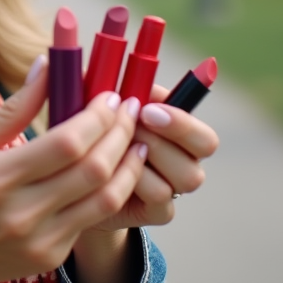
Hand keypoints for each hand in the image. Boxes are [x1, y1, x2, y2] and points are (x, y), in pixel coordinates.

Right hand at [0, 59, 147, 282]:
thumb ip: (13, 108)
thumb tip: (48, 64)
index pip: (66, 143)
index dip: (96, 116)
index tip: (109, 95)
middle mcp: (22, 212)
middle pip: (93, 169)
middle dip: (120, 133)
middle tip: (130, 109)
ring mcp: (40, 239)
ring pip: (106, 199)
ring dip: (129, 165)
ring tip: (137, 140)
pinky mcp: (51, 256)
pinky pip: (94, 219)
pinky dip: (112, 190)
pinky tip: (117, 170)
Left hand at [86, 84, 218, 232]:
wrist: (78, 179)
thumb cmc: (91, 133)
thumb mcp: (98, 106)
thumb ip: (110, 88)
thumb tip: (104, 70)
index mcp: (179, 131)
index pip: (204, 134)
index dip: (182, 121)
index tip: (147, 110)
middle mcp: (185, 160)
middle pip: (203, 154)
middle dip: (164, 137)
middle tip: (130, 130)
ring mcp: (175, 187)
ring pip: (184, 177)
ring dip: (147, 159)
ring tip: (115, 149)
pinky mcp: (159, 211)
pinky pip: (160, 199)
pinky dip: (136, 183)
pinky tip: (113, 173)